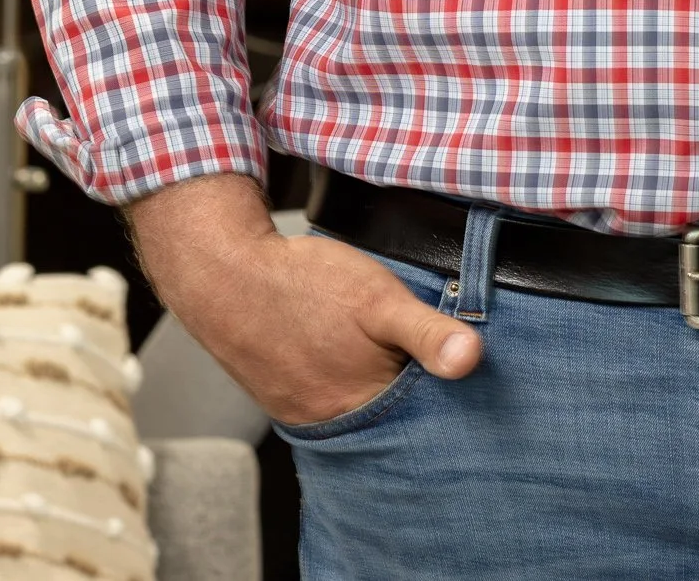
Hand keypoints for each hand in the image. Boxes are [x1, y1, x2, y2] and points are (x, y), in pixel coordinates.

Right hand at [128, 172, 481, 425]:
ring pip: (363, 413)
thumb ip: (427, 331)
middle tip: (430, 365)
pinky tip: (352, 360)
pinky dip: (349, 387)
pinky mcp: (287, 401)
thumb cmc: (303, 284)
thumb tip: (472, 360)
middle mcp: (336, 422)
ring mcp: (307, 415)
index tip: (466, 376)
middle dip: (419, 401)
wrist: (226, 276)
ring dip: (382, 392)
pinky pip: (331, 403)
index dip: (449, 397)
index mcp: (365, 405)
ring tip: (392, 360)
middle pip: (395, 422)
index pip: (427, 421)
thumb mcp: (378, 297)